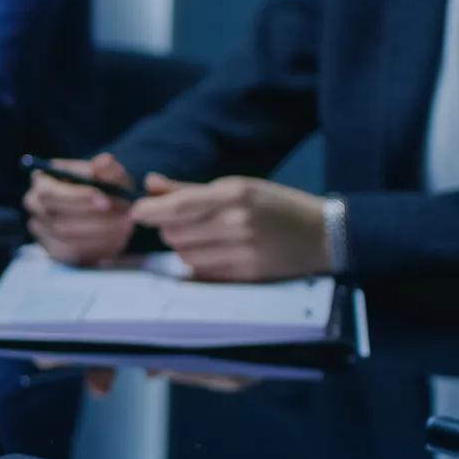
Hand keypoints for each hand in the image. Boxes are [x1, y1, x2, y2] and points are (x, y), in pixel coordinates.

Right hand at [22, 153, 137, 266]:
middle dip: (94, 221)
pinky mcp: (53, 250)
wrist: (107, 207)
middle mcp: (35, 205)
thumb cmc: (105, 186)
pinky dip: (98, 248)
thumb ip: (108, 168)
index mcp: (42, 180)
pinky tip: (116, 238)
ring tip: (125, 226)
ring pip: (68, 240)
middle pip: (57, 220)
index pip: (50, 193)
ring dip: (101, 235)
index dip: (77, 198)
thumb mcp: (110, 173)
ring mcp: (41, 230)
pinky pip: (74, 254)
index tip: (106, 201)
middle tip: (124, 219)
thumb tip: (103, 162)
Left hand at [129, 174, 327, 281]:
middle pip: (176, 233)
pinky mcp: (247, 275)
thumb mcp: (237, 186)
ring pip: (185, 255)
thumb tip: (150, 183)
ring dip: (183, 247)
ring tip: (202, 238)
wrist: (322, 234)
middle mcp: (238, 223)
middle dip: (169, 228)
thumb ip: (189, 189)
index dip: (151, 211)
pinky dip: (198, 264)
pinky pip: (203, 273)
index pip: (179, 207)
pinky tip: (213, 254)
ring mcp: (243, 252)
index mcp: (235, 195)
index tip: (136, 211)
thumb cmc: (275, 205)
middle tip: (179, 223)